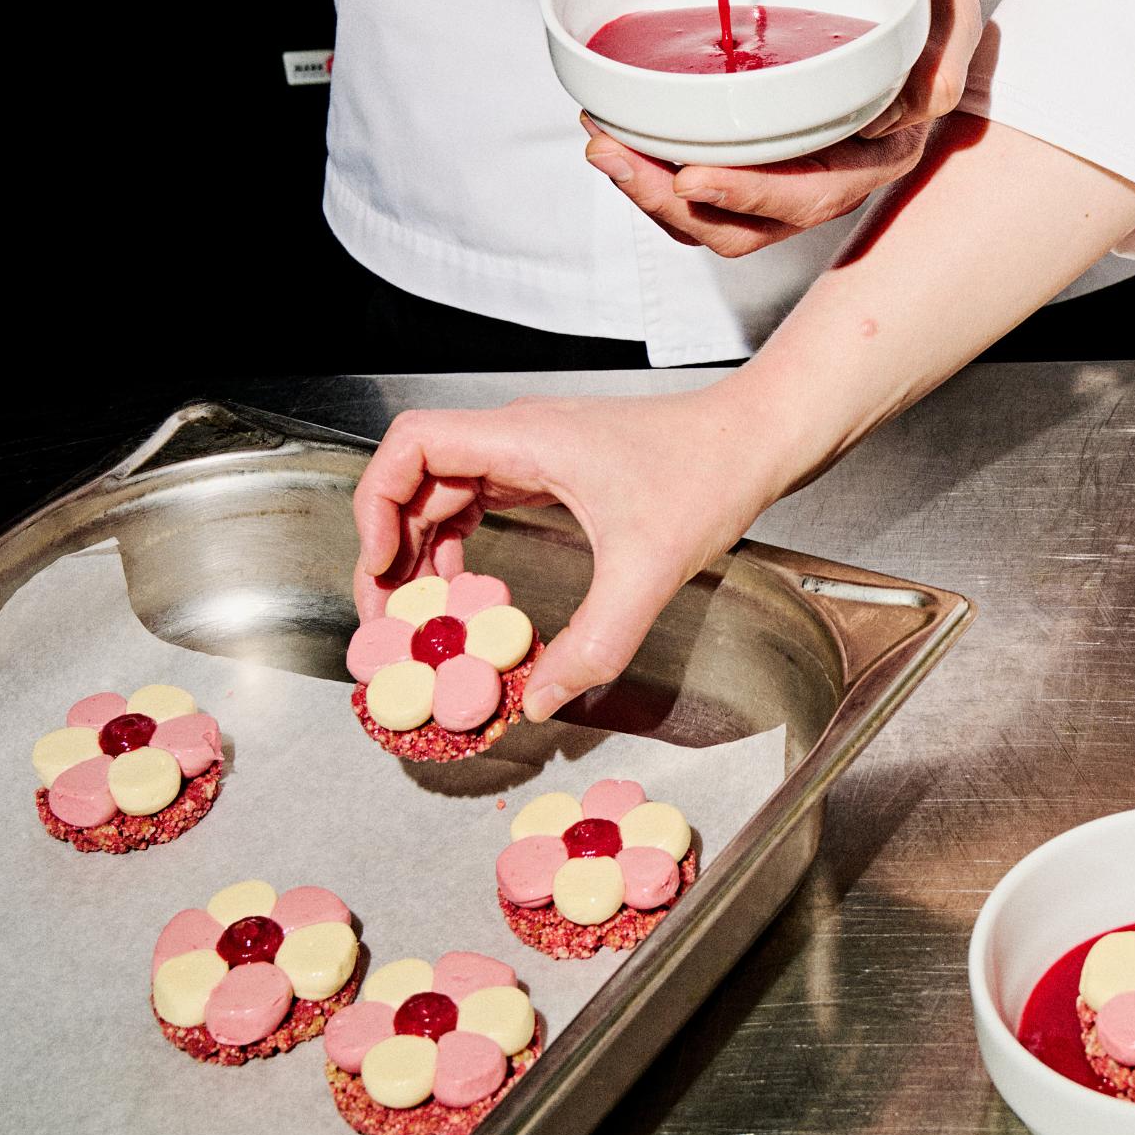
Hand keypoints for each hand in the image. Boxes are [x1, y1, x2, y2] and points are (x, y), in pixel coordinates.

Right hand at [352, 389, 791, 721]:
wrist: (757, 438)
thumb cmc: (709, 472)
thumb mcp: (648, 570)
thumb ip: (594, 642)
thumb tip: (539, 698)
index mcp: (526, 438)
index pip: (412, 445)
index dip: (377, 503)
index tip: (380, 568)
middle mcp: (520, 436)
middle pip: (417, 478)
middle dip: (391, 546)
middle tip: (389, 617)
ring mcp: (536, 450)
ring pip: (446, 490)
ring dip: (423, 547)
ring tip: (421, 613)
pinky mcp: (556, 469)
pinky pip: (483, 499)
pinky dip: (462, 542)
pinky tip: (469, 587)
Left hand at [583, 0, 982, 257]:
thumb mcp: (951, 14)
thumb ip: (941, 61)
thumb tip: (918, 103)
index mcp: (877, 157)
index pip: (811, 197)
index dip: (748, 195)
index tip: (690, 177)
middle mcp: (827, 178)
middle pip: (741, 226)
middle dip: (668, 201)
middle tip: (609, 153)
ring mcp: (785, 172)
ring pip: (708, 216)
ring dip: (648, 191)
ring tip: (600, 143)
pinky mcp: (753, 153)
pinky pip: (696, 183)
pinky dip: (652, 166)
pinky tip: (616, 130)